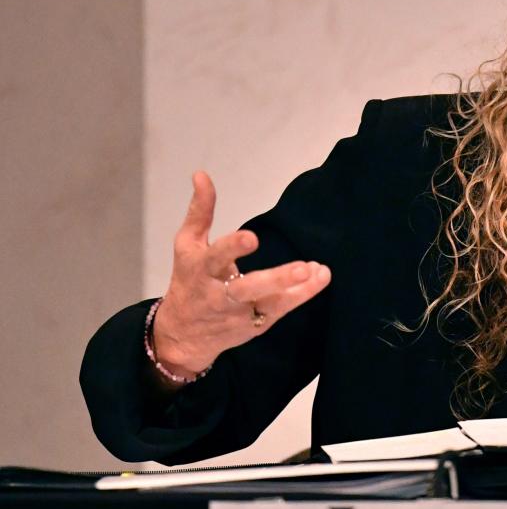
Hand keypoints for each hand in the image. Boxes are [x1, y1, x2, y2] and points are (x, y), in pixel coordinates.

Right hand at [151, 171, 330, 379]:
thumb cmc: (189, 280)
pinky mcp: (256, 323)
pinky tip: (321, 277)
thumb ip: (200, 211)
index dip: (232, 248)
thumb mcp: (187, 245)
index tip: (252, 238)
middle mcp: (220, 295)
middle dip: (274, 279)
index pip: (216, 257)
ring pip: (269, 302)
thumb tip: (201, 174)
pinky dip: (302, 294)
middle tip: (302, 267)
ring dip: (295, 287)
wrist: (182, 334)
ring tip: (315, 270)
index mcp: (201, 270)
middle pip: (247, 288)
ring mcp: (240, 312)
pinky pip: (281, 308)